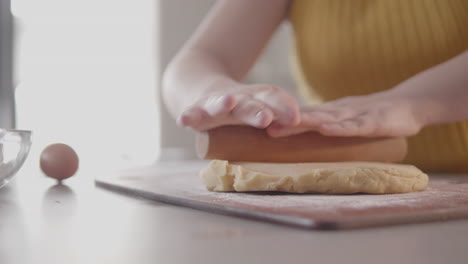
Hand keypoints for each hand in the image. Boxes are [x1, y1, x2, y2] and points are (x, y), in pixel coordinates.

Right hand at [178, 84, 300, 130]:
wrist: (198, 86)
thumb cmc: (239, 105)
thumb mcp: (260, 108)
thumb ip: (280, 119)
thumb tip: (312, 132)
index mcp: (257, 99)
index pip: (273, 98)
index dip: (283, 107)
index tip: (295, 119)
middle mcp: (238, 98)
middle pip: (249, 101)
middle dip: (257, 109)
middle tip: (266, 118)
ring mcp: (215, 103)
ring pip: (220, 103)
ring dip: (224, 103)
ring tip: (228, 104)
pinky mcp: (195, 110)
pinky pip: (192, 114)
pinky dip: (189, 115)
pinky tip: (184, 119)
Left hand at [267, 92, 423, 137]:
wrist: (407, 104)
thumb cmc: (372, 115)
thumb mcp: (345, 121)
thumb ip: (327, 127)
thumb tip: (304, 139)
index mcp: (330, 113)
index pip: (303, 116)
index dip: (282, 121)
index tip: (259, 126)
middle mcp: (338, 112)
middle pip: (309, 117)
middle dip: (286, 122)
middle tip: (263, 126)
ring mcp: (355, 116)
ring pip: (327, 119)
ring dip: (306, 122)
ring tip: (286, 125)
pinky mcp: (373, 122)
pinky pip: (354, 126)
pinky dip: (340, 127)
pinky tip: (326, 129)